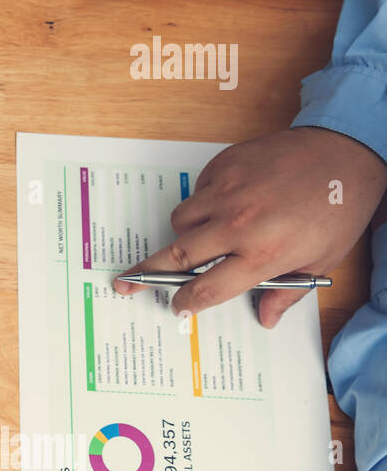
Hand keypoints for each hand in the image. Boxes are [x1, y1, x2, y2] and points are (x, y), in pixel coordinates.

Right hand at [113, 128, 386, 327]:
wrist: (344, 152)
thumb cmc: (337, 208)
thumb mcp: (321, 260)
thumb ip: (288, 293)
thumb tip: (265, 318)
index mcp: (264, 253)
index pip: (207, 289)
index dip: (186, 303)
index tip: (177, 307)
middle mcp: (239, 224)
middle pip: (177, 256)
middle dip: (147, 273)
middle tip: (125, 282)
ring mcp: (227, 192)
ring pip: (181, 221)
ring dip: (186, 233)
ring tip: (207, 234)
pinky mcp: (223, 167)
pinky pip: (196, 192)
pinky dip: (203, 202)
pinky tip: (228, 202)